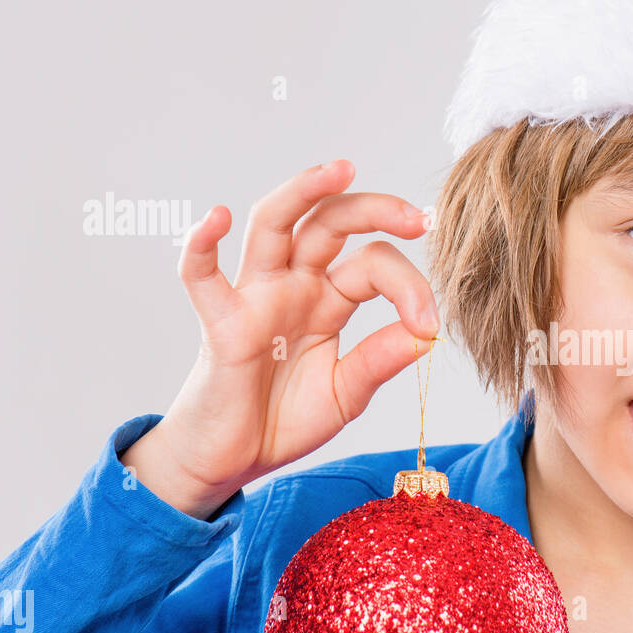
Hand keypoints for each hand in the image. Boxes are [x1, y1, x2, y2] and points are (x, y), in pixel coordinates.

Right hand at [120, 159, 439, 518]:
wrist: (231, 463)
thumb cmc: (282, 421)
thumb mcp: (345, 395)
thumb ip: (377, 362)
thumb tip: (426, 335)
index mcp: (328, 300)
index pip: (372, 266)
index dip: (408, 287)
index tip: (431, 323)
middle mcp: (293, 287)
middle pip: (329, 224)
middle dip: (372, 209)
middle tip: (416, 217)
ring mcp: (255, 299)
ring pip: (273, 226)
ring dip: (302, 192)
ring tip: (339, 169)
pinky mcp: (220, 324)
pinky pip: (201, 276)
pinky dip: (202, 244)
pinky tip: (218, 217)